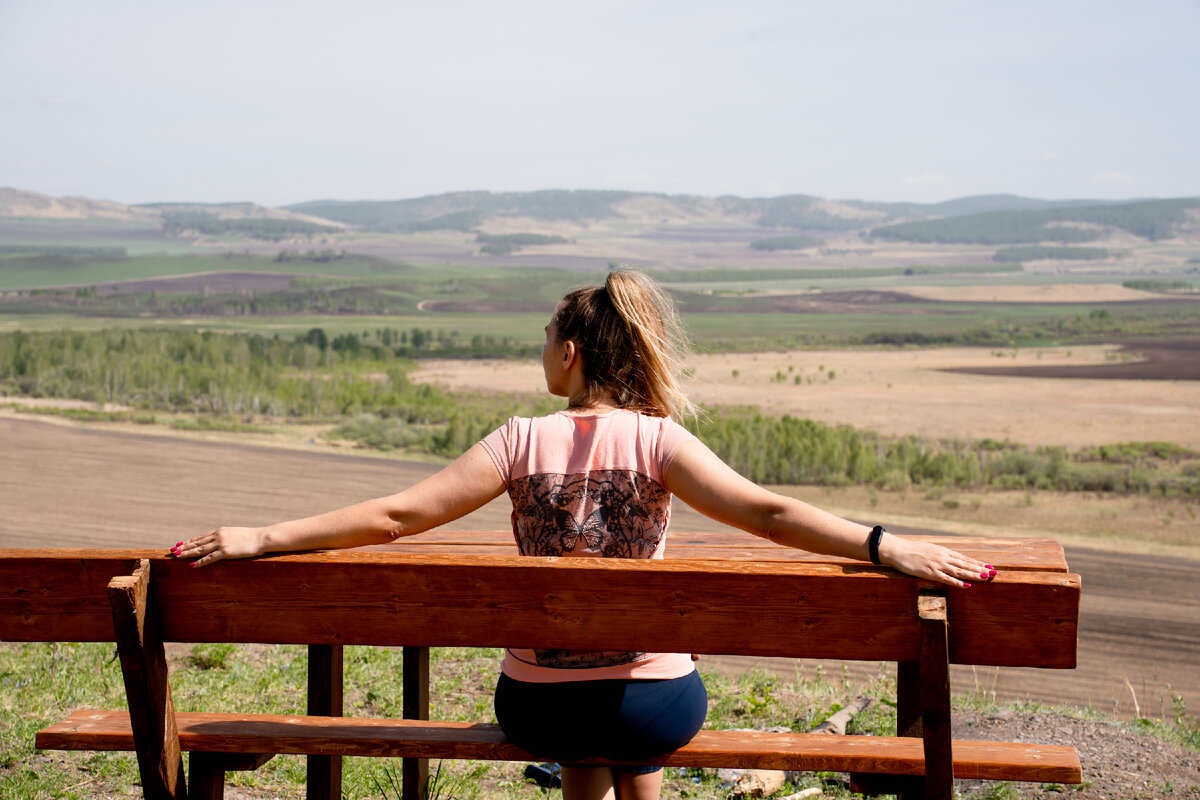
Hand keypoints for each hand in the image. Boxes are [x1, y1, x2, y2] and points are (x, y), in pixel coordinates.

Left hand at [170, 527, 265, 567]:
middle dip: (184, 546)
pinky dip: (199, 562)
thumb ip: (229, 536)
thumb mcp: (238, 533)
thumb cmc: (253, 537)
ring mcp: (221, 544)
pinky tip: (191, 565)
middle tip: (173, 549)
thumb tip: (226, 541)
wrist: (262, 538)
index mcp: (221, 531)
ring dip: (187, 553)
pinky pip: (209, 558)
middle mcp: (218, 536)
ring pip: (200, 549)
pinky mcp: (225, 552)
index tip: (181, 543)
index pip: (202, 536)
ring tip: (177, 556)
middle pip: (197, 542)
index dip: (191, 540)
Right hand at [878, 535, 996, 587]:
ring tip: (986, 577)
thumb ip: (937, 554)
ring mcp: (937, 565)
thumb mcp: (927, 549)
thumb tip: (945, 557)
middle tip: (994, 572)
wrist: (897, 550)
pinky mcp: (930, 572)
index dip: (977, 563)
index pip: (964, 558)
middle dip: (980, 568)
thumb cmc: (910, 550)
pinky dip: (958, 582)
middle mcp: (943, 557)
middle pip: (965, 564)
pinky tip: (967, 585)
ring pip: (959, 571)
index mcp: (942, 551)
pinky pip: (947, 579)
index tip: (988, 566)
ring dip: (973, 574)